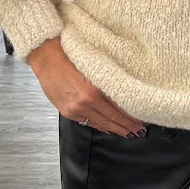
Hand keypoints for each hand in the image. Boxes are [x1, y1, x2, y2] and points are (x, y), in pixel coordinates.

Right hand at [29, 36, 147, 138]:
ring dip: (115, 129)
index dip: (131, 116)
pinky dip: (100, 126)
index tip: (142, 121)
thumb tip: (123, 95)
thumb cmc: (72, 55)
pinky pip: (88, 123)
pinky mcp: (68, 112)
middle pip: (112, 118)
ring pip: (100, 124)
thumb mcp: (95, 67)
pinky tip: (108, 128)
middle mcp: (86, 101)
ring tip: (128, 133)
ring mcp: (76, 109)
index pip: (119, 108)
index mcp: (95, 89)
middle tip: (139, 131)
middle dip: (127, 126)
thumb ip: (107, 83)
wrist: (47, 57)